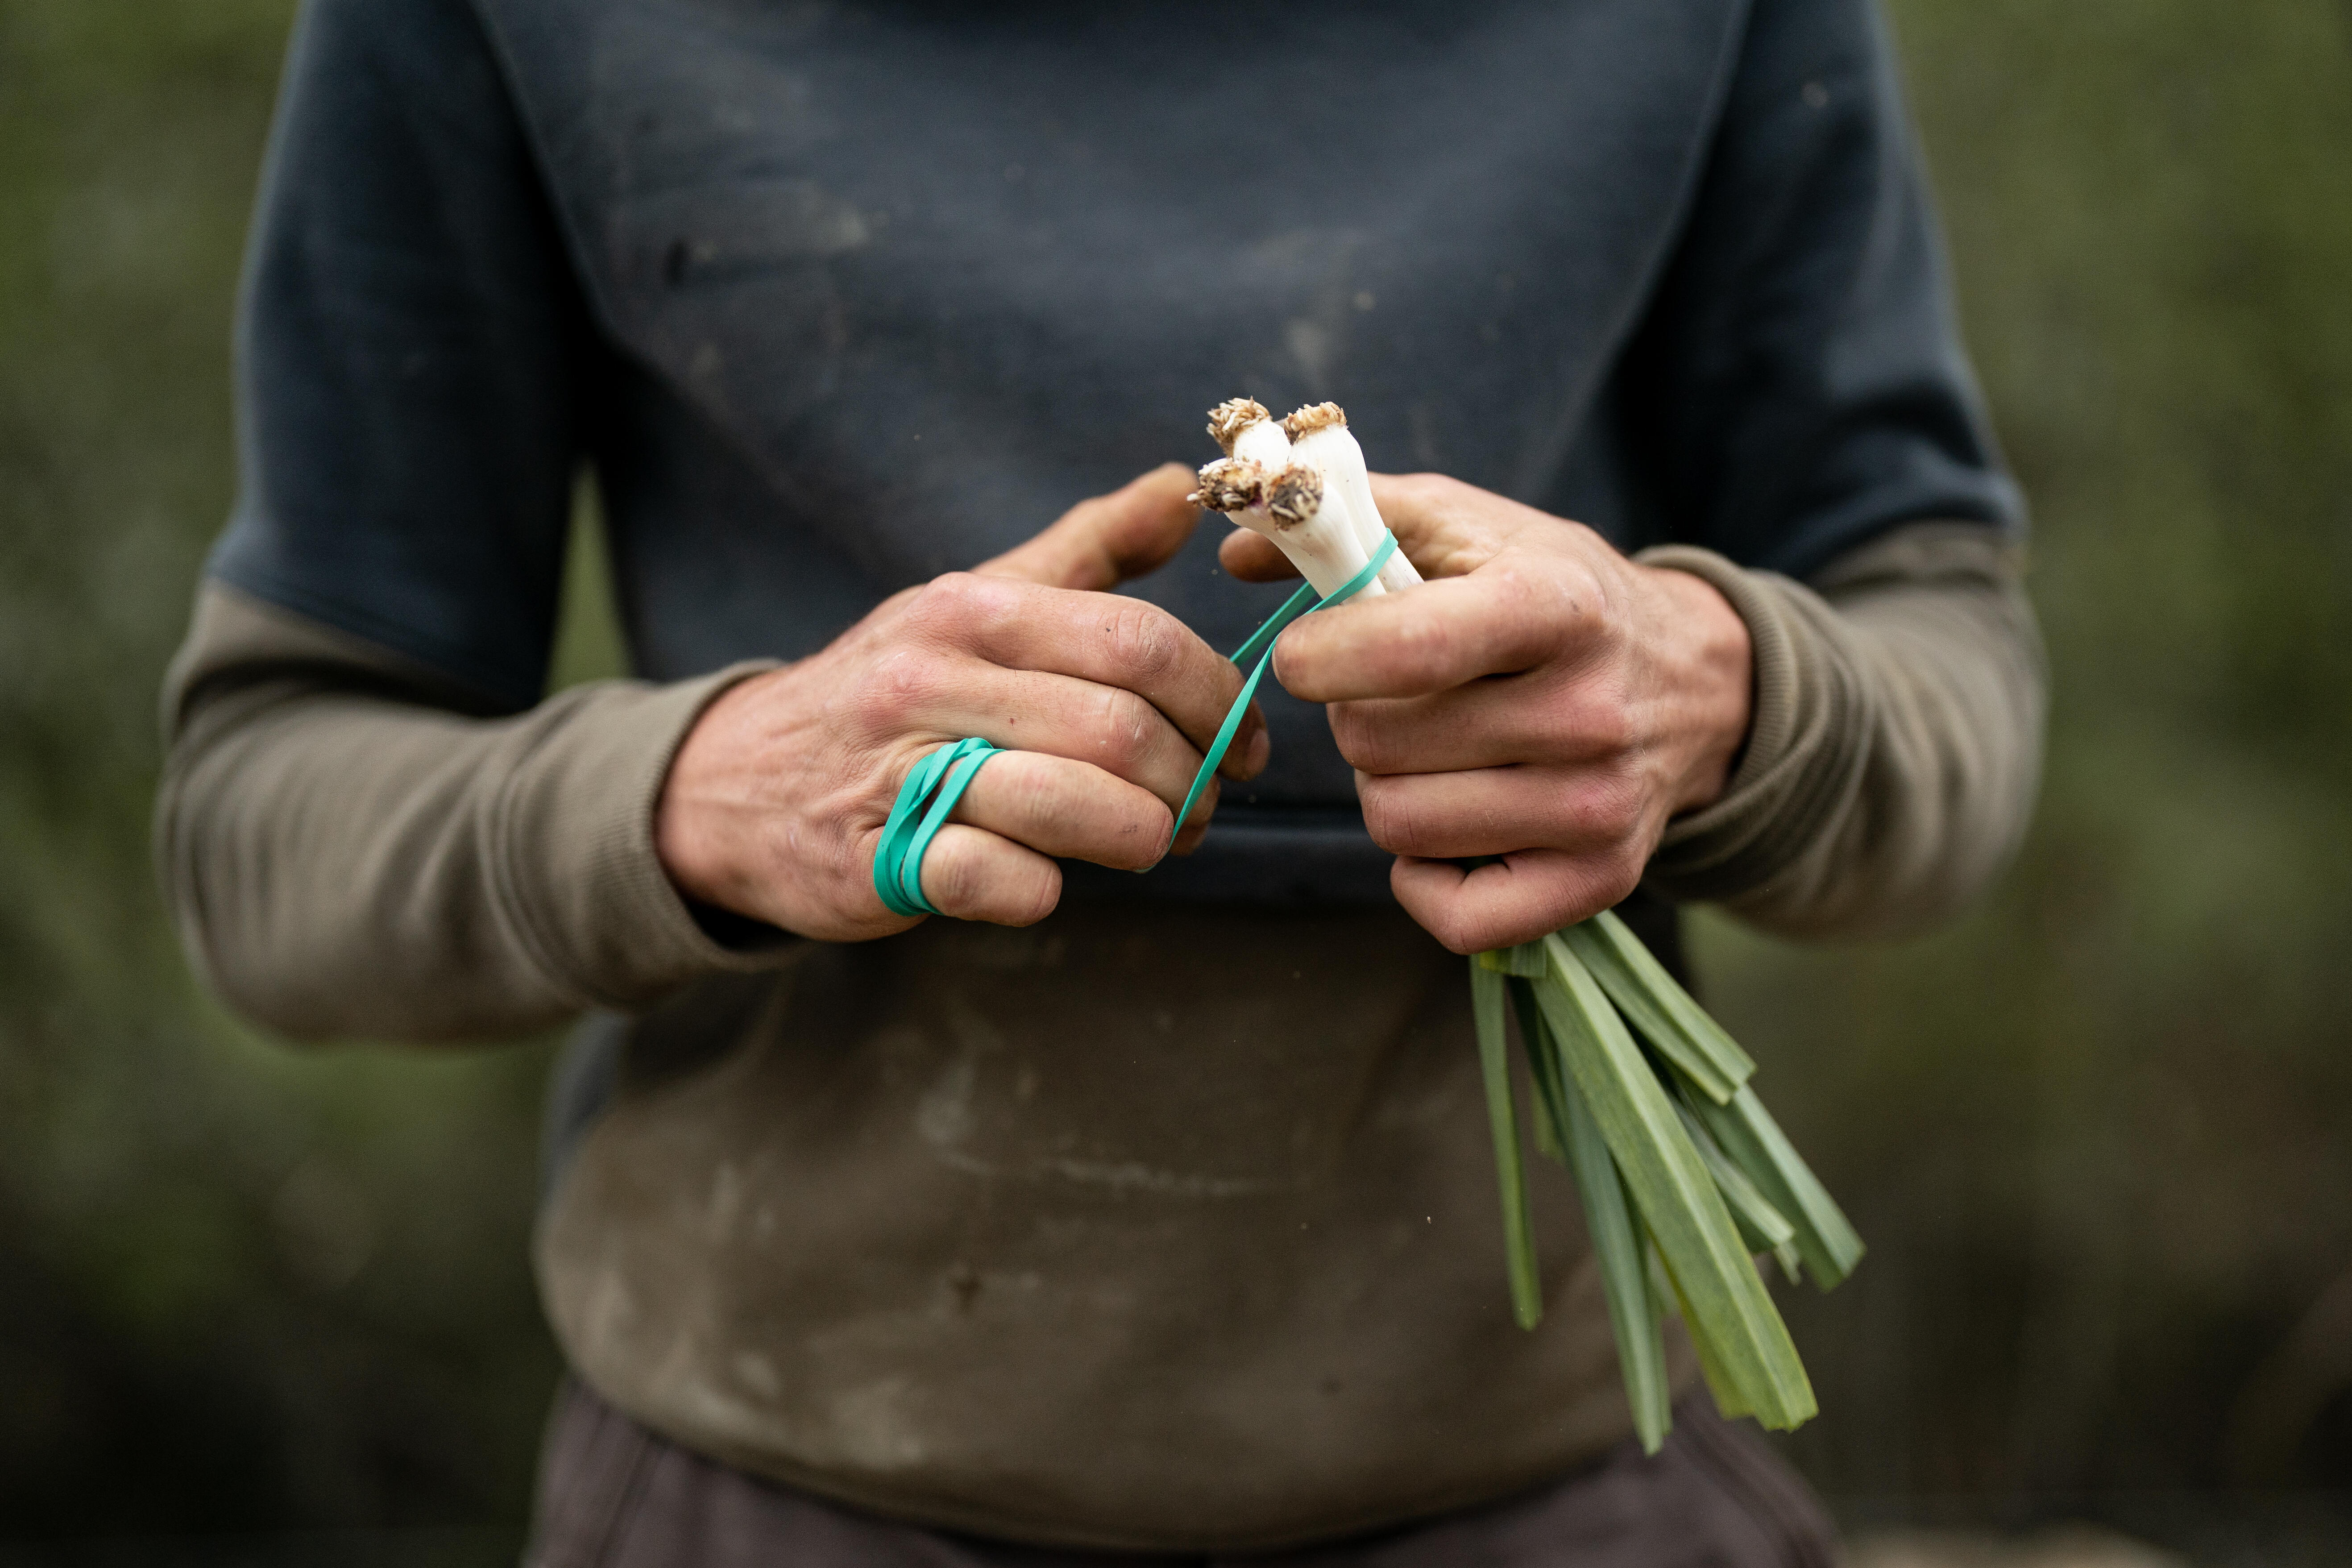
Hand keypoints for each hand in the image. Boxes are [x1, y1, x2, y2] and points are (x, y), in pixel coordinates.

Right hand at [658, 465, 1267, 940]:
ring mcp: (897, 773)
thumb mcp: (975, 601)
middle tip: (1201, 806)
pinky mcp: (874, 863)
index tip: (1241, 741)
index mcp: (971, 609)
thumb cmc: (890, 692)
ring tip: (1151, 843)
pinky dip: (1044, 890)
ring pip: (1070, 804)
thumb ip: (1086, 549)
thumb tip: (1181, 485)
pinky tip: (1046, 880)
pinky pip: (995, 881)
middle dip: (1190, 780)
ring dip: (1141, 838)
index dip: (1217, 699)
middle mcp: (931, 679)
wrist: (732, 781)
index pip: (1138, 642)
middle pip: (1120, 730)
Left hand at [1218, 474, 1750, 953]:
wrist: (1691, 681)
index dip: (1318, 657)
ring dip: (1385, 788)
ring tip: (1429, 751)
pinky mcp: (1602, 880)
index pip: (1405, 651)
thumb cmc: (1553, 591)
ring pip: (1398, 825)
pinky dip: (1422, 879)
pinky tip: (1445, 824)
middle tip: (1393, 699)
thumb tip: (1236, 543)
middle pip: (1378, 744)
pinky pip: (1455, 915)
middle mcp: (1587, 711)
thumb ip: (1352, 519)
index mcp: (1554, 607)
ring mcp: (1599, 806)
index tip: (1307, 653)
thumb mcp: (1470, 526)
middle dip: (1355, 716)